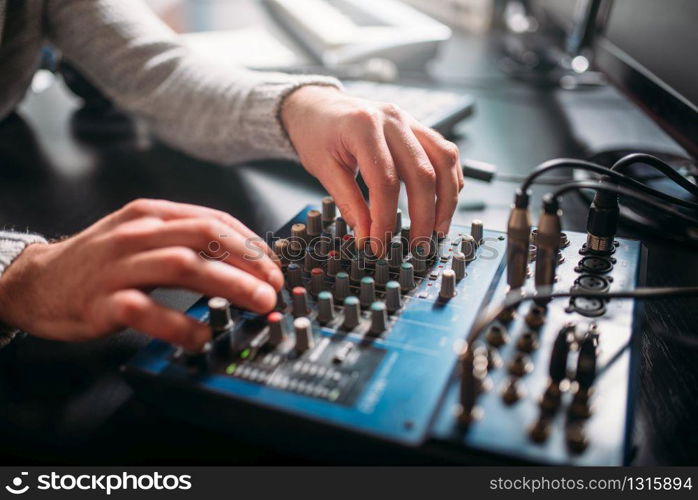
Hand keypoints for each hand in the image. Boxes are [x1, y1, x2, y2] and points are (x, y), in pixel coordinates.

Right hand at [0, 199, 282, 350]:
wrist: (37, 282)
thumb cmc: (98, 261)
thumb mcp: (141, 235)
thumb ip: (183, 240)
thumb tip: (240, 259)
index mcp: (151, 214)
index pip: (214, 220)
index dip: (251, 244)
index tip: (274, 267)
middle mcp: (138, 234)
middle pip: (206, 237)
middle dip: (249, 260)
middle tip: (275, 285)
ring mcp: (119, 267)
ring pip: (183, 266)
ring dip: (229, 285)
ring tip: (258, 304)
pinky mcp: (104, 301)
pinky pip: (148, 311)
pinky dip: (180, 324)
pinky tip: (203, 336)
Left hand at [281, 85, 463, 255]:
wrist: (318, 105)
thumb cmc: (317, 132)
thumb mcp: (324, 169)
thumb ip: (349, 203)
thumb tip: (367, 235)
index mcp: (363, 127)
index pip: (384, 181)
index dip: (385, 218)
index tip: (380, 244)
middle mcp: (392, 120)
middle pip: (422, 172)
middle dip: (424, 215)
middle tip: (418, 245)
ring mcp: (409, 121)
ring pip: (444, 160)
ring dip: (447, 199)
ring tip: (438, 228)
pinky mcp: (417, 127)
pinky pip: (445, 153)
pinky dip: (450, 179)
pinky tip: (444, 202)